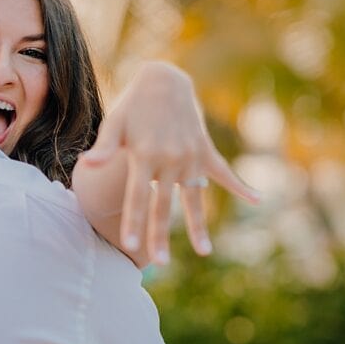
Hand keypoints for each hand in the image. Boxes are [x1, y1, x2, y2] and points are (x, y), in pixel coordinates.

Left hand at [80, 61, 258, 264]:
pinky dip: (240, 185)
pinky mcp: (205, 150)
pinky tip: (257, 199)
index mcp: (144, 155)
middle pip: (163, 205)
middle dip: (159, 235)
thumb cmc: (133, 106)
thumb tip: (87, 165)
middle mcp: (169, 159)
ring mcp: (190, 156)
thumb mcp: (115, 123)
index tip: (131, 247)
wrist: (164, 80)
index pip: (136, 197)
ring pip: (194, 199)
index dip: (134, 222)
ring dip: (198, 227)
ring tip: (203, 252)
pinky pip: (224, 172)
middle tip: (157, 264)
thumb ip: (104, 148)